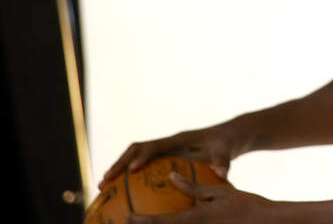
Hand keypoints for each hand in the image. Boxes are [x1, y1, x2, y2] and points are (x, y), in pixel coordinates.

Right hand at [100, 126, 239, 189]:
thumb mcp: (226, 151)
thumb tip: (222, 174)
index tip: (133, 170)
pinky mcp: (164, 158)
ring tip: (104, 188)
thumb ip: (223, 161)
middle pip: (136, 150)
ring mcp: (164, 150)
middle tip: (105, 181)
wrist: (228, 137)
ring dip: (119, 170)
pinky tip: (123, 196)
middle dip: (120, 163)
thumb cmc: (226, 144)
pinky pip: (142, 167)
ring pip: (135, 158)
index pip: (154, 146)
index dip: (142, 156)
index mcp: (178, 139)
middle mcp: (167, 143)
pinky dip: (130, 178)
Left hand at [125, 173, 275, 223]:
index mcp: (194, 219)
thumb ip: (193, 186)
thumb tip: (171, 176)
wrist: (264, 222)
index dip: (141, 222)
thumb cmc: (244, 204)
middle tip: (124, 222)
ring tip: (139, 223)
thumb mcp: (219, 190)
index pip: (161, 222)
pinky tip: (167, 221)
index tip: (126, 218)